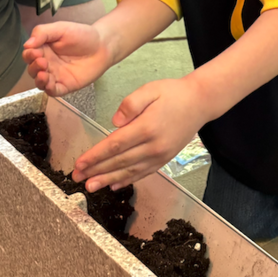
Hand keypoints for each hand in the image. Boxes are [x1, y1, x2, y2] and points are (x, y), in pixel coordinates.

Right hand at [22, 22, 110, 95]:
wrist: (102, 45)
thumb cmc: (82, 35)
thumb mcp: (60, 28)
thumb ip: (42, 33)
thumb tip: (27, 44)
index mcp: (44, 49)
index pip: (29, 55)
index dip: (29, 55)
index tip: (34, 52)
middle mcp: (47, 64)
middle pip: (32, 69)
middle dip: (34, 67)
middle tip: (42, 61)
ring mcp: (56, 76)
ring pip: (40, 82)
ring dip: (39, 79)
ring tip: (43, 73)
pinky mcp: (65, 85)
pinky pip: (53, 91)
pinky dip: (49, 89)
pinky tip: (49, 84)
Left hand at [72, 79, 208, 191]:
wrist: (200, 102)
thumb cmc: (173, 93)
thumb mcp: (150, 89)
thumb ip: (131, 104)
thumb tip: (114, 122)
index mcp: (146, 127)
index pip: (114, 145)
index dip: (95, 156)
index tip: (79, 163)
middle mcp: (153, 146)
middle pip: (119, 161)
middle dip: (96, 171)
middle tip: (77, 178)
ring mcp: (160, 155)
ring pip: (129, 171)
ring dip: (108, 180)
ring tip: (91, 187)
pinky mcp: (165, 159)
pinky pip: (143, 173)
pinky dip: (127, 180)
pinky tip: (115, 185)